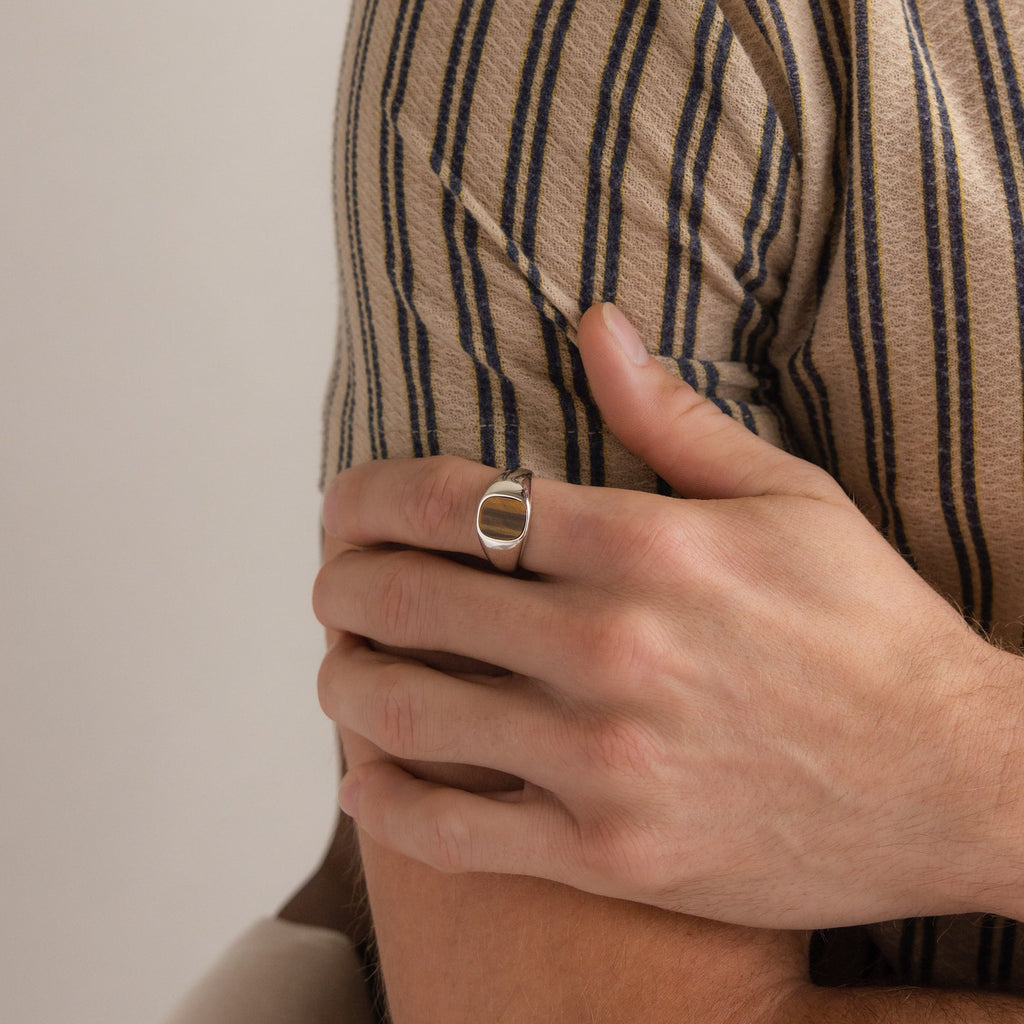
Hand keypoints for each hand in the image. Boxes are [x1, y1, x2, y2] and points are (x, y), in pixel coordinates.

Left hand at [315, 303, 1023, 929]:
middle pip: (409, 599)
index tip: (344, 507)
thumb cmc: (870, 630)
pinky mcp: (613, 853)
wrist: (957, 779)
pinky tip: (362, 781)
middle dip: (340, 584)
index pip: (453, 500)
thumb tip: (596, 324)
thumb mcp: (788, 498)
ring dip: (344, 683)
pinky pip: (457, 832)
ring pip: (408, 712)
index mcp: (647, 546)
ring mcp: (606, 759)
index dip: (368, 498)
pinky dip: (386, 804)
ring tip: (339, 667)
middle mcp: (612, 647)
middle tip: (331, 584)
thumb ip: (672, 415)